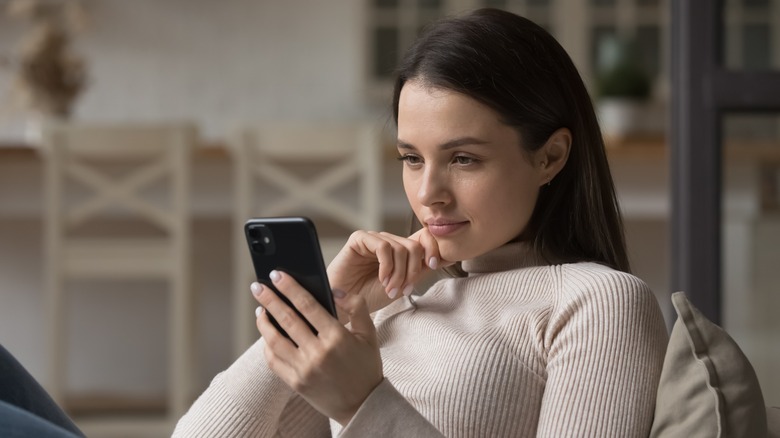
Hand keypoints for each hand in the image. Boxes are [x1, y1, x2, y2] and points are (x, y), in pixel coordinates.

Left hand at [253, 270, 381, 425]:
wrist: (362, 405)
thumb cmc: (366, 367)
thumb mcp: (369, 334)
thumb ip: (356, 307)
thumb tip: (334, 290)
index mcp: (337, 337)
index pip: (307, 305)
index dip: (290, 288)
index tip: (277, 275)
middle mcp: (318, 353)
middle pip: (286, 319)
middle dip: (269, 299)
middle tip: (257, 286)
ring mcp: (304, 369)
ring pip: (274, 340)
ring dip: (263, 322)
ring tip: (260, 309)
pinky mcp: (295, 382)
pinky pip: (273, 361)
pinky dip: (267, 345)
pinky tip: (267, 334)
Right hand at [326, 228, 449, 314]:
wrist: (345, 306)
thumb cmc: (369, 296)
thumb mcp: (403, 284)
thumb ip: (421, 269)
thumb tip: (449, 257)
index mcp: (400, 249)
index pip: (425, 237)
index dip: (434, 248)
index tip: (434, 265)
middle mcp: (389, 241)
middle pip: (414, 245)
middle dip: (412, 271)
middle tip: (403, 289)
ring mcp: (374, 239)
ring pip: (400, 248)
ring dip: (399, 273)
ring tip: (390, 289)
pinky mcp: (359, 239)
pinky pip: (383, 247)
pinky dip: (387, 266)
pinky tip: (381, 279)